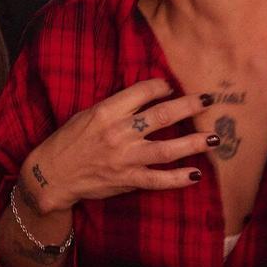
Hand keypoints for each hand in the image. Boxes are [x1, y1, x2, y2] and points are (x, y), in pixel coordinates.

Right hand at [20, 79, 218, 215]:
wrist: (52, 174)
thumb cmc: (69, 141)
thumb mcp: (88, 115)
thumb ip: (117, 108)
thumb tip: (147, 98)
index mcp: (107, 111)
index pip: (142, 92)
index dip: (162, 87)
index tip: (172, 87)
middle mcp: (118, 133)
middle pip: (161, 116)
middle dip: (189, 107)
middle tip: (208, 100)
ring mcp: (124, 158)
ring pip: (166, 149)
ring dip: (194, 143)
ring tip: (214, 137)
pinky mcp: (127, 180)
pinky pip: (158, 180)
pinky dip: (178, 178)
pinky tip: (196, 174)